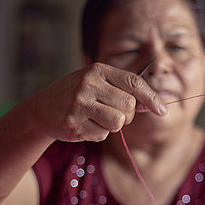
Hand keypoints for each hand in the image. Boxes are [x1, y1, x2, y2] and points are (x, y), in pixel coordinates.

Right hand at [31, 62, 167, 142]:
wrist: (42, 109)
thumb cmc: (78, 95)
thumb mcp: (99, 85)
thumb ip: (125, 91)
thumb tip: (155, 105)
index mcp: (98, 70)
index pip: (134, 82)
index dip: (151, 98)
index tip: (162, 110)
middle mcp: (88, 84)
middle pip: (129, 106)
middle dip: (127, 114)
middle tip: (112, 112)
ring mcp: (78, 104)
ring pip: (117, 122)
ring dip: (113, 125)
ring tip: (98, 118)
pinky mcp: (73, 124)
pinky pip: (102, 135)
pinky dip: (98, 133)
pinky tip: (84, 125)